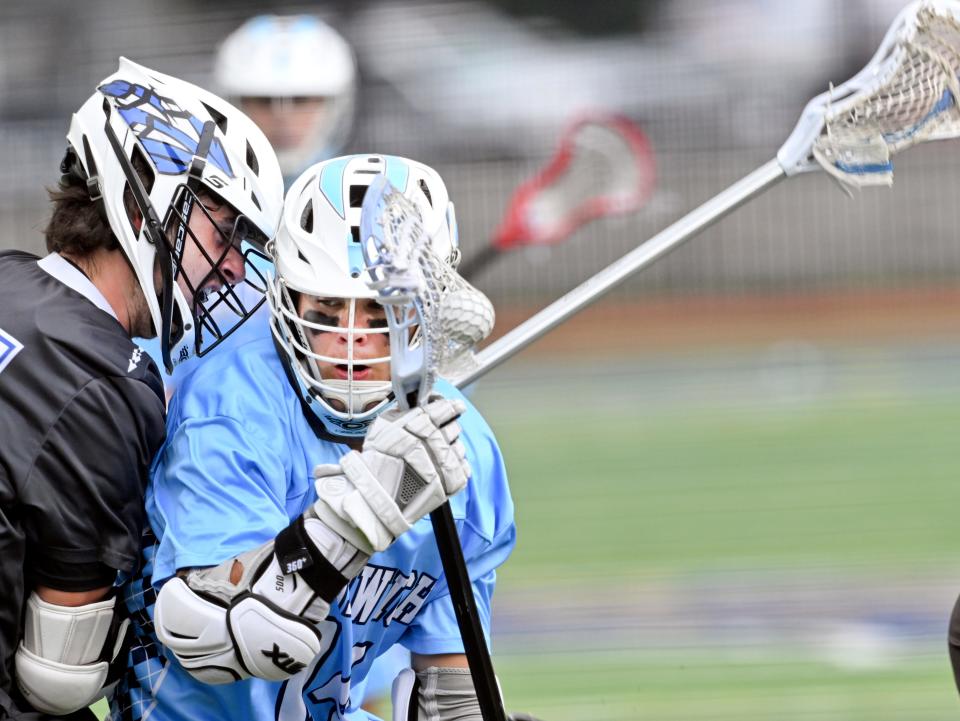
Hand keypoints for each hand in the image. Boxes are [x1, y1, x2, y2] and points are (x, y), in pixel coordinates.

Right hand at [313, 396, 469, 553]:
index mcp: (420, 424)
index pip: (446, 409)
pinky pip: (463, 468)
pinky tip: (440, 470)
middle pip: (454, 428)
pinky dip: (455, 467)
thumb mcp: (384, 425)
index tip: (456, 407)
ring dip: (450, 449)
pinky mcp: (452, 482)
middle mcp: (436, 441)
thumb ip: (406, 412)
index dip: (452, 407)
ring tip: (434, 457)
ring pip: (459, 448)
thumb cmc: (377, 460)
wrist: (377, 496)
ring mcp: (446, 462)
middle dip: (447, 430)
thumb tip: (422, 403)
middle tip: (437, 437)